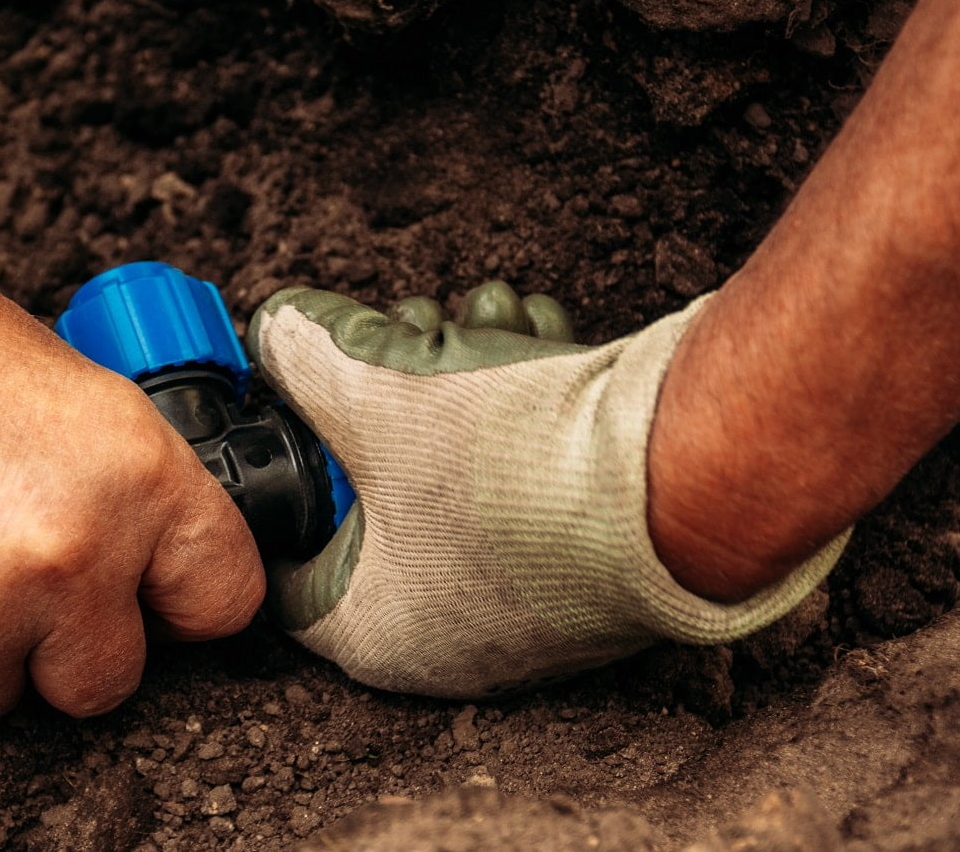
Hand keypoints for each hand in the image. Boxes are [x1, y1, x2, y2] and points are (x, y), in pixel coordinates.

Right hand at [0, 198, 263, 720]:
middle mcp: (64, 565)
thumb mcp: (69, 388)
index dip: (182, 598)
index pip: (220, 598)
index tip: (156, 598)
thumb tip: (142, 557)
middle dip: (66, 640)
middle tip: (11, 572)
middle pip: (106, 679)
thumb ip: (119, 487)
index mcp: (136, 481)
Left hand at [248, 282, 842, 697]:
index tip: (290, 421)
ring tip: (477, 318)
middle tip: (398, 337)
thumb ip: (305, 362)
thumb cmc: (515, 470)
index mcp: (376, 633)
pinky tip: (533, 339)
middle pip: (378, 501)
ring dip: (460, 384)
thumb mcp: (374, 397)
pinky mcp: (588, 571)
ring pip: (456, 476)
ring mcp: (526, 612)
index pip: (289, 564)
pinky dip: (520, 411)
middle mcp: (449, 641)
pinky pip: (524, 483)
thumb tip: (275, 329)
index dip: (284, 481)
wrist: (684, 482)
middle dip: (383, 401)